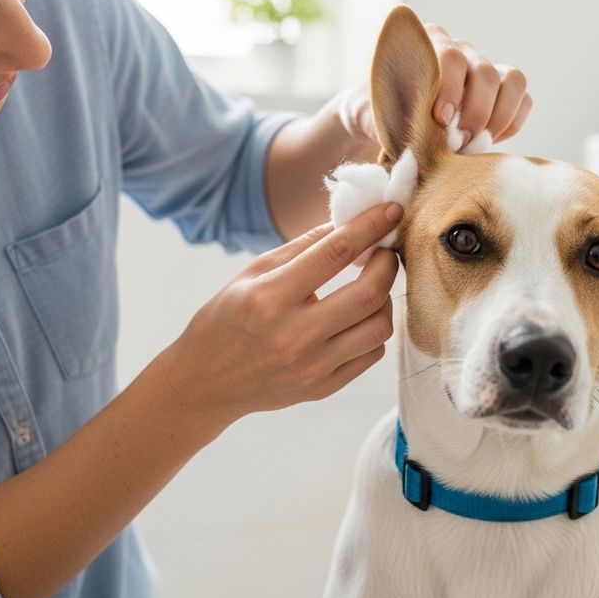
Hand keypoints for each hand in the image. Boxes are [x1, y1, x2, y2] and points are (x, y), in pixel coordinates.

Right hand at [162, 203, 402, 431]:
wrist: (206, 383)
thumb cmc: (226, 320)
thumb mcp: (252, 273)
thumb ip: (302, 248)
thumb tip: (347, 223)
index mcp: (270, 298)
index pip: (335, 253)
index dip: (370, 226)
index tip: (392, 210)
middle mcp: (294, 335)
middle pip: (368, 293)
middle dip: (387, 264)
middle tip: (385, 251)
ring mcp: (312, 366)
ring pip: (379, 327)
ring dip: (384, 299)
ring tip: (370, 287)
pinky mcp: (323, 387)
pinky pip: (371, 354)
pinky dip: (373, 330)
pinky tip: (358, 318)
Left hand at [337, 22, 531, 151]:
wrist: (389, 123)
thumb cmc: (375, 115)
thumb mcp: (364, 113)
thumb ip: (375, 118)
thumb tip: (405, 136)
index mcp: (427, 44)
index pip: (449, 56)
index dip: (450, 88)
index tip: (440, 119)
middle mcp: (461, 52)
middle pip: (485, 71)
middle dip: (477, 111)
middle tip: (460, 143)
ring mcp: (484, 70)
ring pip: (512, 81)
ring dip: (499, 117)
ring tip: (476, 145)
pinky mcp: (502, 92)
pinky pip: (523, 99)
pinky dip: (512, 123)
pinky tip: (488, 143)